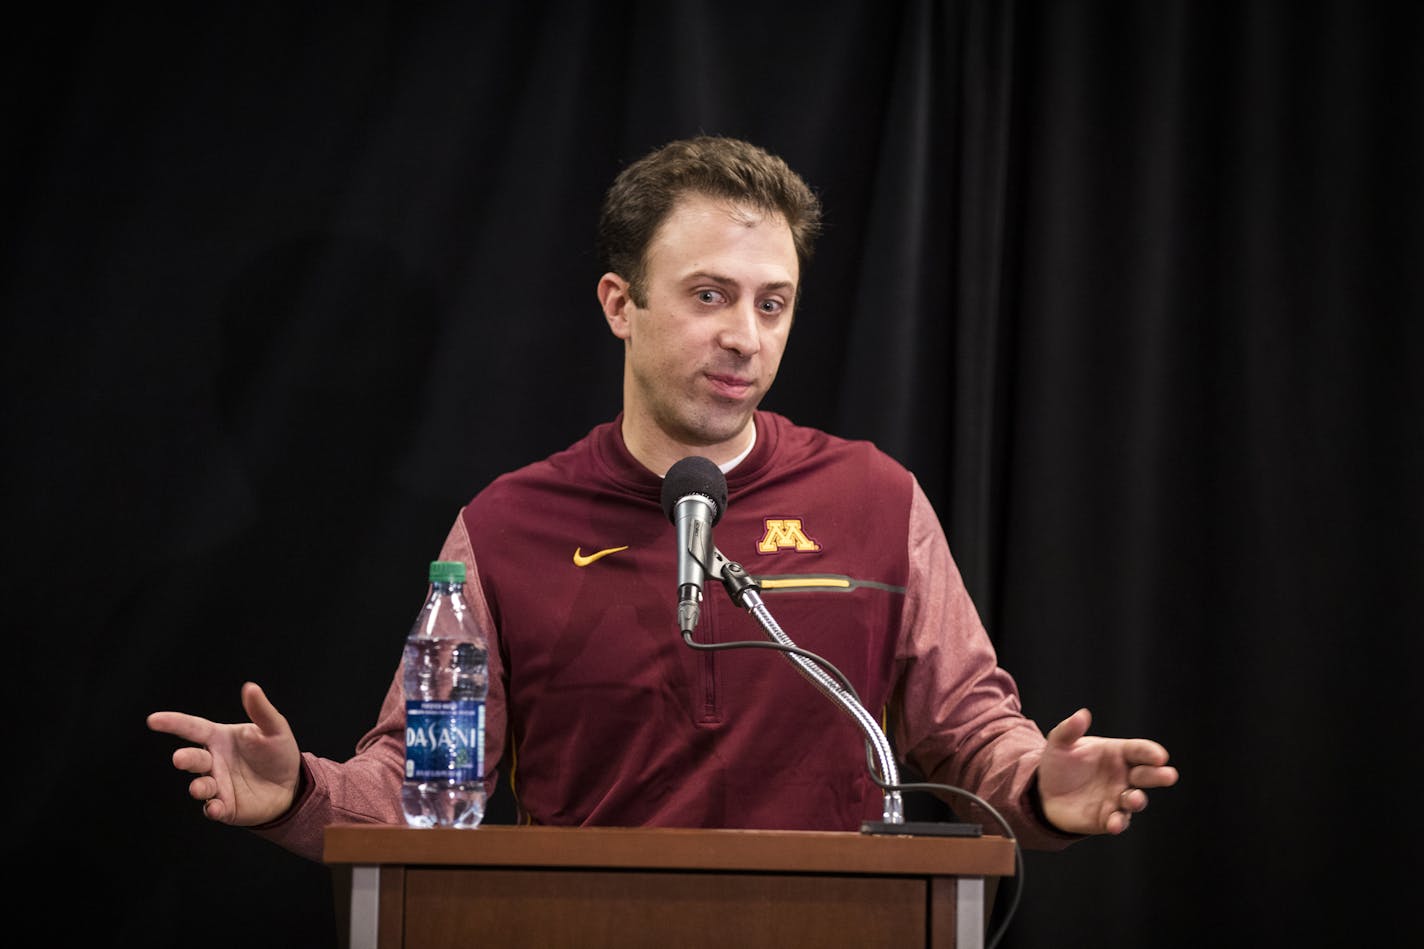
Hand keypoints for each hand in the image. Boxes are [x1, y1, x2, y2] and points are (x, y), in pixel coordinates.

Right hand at [147, 681, 301, 825]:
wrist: (291, 784)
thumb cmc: (277, 752)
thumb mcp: (274, 728)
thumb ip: (261, 710)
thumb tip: (251, 687)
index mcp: (220, 738)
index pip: (192, 728)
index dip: (173, 723)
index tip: (153, 720)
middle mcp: (213, 761)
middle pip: (193, 758)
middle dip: (185, 759)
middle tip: (180, 758)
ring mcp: (217, 784)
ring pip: (200, 785)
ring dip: (198, 787)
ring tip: (199, 788)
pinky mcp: (225, 806)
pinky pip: (214, 808)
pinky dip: (213, 809)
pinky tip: (216, 808)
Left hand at [1037, 707, 1178, 835]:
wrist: (1043, 792)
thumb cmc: (1059, 764)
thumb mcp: (1059, 743)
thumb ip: (1069, 730)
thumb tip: (1082, 714)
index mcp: (1117, 753)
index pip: (1139, 751)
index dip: (1151, 752)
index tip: (1160, 756)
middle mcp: (1123, 776)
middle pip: (1147, 775)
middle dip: (1158, 775)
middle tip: (1168, 775)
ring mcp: (1117, 798)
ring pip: (1135, 800)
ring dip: (1137, 800)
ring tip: (1134, 798)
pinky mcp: (1107, 818)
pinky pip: (1118, 821)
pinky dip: (1118, 823)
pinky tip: (1114, 823)